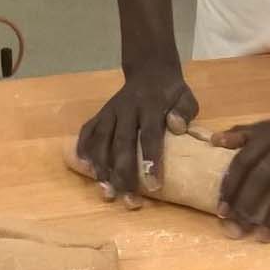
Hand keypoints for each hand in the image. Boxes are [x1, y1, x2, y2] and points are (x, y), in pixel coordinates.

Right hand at [76, 67, 198, 202]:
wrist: (150, 71)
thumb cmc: (171, 93)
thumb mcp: (185, 97)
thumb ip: (183, 111)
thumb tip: (176, 126)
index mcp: (151, 106)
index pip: (149, 135)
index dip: (150, 160)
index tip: (153, 186)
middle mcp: (127, 108)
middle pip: (122, 142)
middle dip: (123, 172)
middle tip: (127, 198)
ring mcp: (111, 111)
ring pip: (102, 139)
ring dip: (101, 166)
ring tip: (106, 190)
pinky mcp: (100, 113)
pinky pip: (88, 130)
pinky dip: (84, 148)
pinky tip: (85, 168)